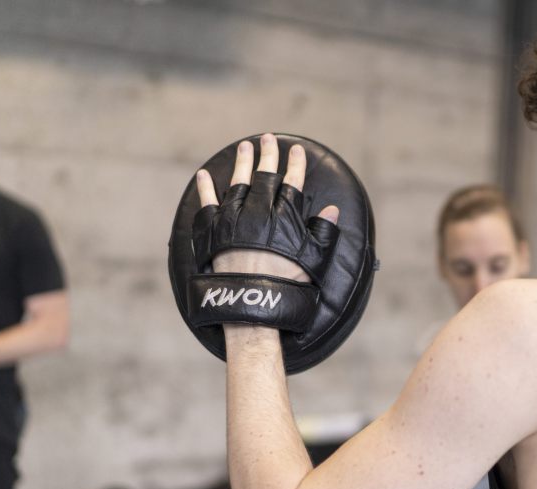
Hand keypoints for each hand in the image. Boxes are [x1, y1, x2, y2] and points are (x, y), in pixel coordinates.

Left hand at [195, 133, 339, 281]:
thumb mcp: (314, 259)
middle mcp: (258, 211)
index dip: (295, 164)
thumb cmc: (288, 284)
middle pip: (264, 175)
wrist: (253, 302)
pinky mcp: (212, 230)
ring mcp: (233, 218)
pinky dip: (205, 187)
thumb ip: (323, 231)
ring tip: (245, 147)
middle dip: (268, 154)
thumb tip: (332, 209)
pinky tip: (204, 174)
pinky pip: (207, 203)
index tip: (296, 150)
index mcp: (284, 217)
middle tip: (268, 138)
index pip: (292, 182)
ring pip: (238, 182)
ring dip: (242, 162)